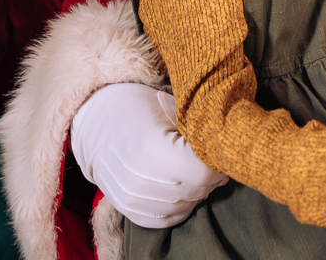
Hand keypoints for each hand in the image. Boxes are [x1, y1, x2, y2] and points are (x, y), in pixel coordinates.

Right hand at [70, 82, 227, 228]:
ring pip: (185, 205)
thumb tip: (225, 161)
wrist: (99, 123)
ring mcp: (130, 197)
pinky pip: (168, 218)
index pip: (202, 171)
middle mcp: (139, 178)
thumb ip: (200, 133)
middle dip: (211, 177)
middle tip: (211, 160)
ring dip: (199, 191)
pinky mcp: (128, 208)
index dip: (217, 163)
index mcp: (151, 148)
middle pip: (196, 190)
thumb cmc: (142, 108)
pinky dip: (182, 205)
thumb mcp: (173, 109)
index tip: (218, 151)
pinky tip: (183, 186)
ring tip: (196, 170)